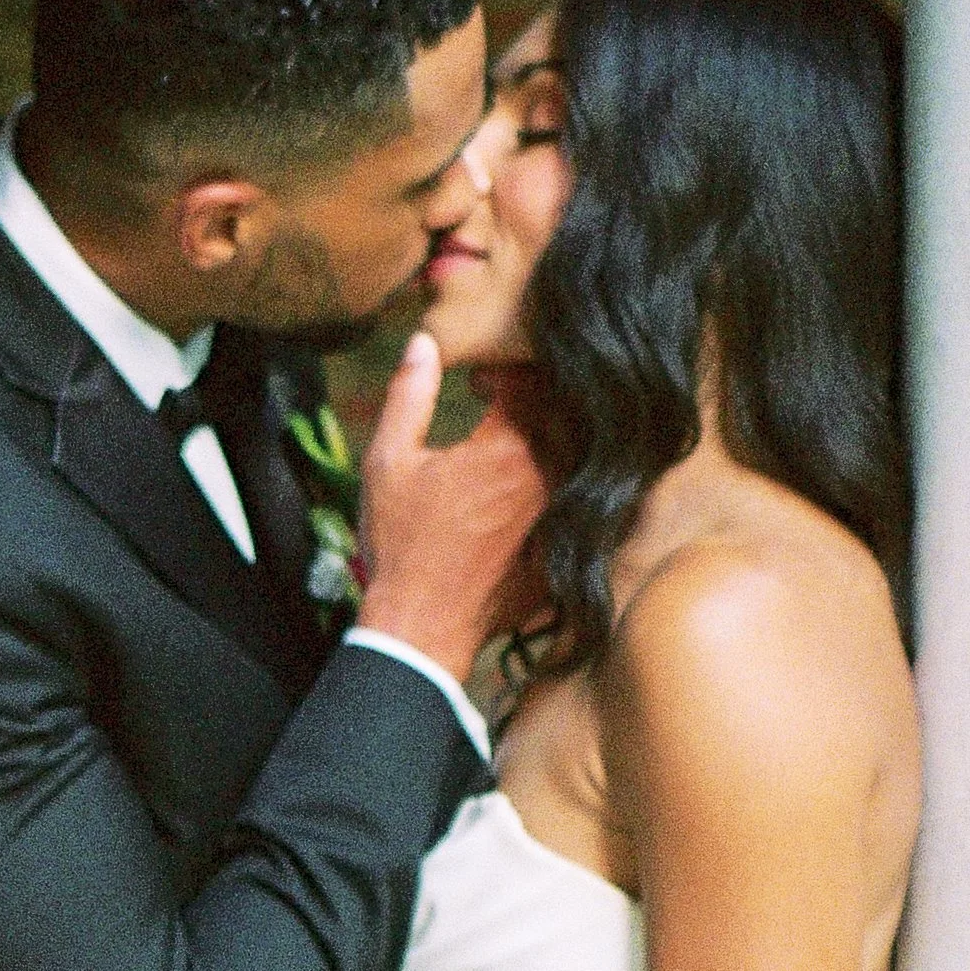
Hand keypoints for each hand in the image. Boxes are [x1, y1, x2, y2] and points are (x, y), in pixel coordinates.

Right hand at [356, 332, 548, 685]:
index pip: (527, 380)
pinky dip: (564, 481)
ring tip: (519, 442)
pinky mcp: (566, 546)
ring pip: (580, 452)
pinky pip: (582, 498)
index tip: (478, 384)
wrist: (422, 627)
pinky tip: (528, 491)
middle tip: (503, 406)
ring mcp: (562, 513)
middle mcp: (547, 476)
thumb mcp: (387, 461)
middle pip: (565, 412)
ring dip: (555, 437)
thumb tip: (423, 343)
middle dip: (537, 398)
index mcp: (506, 447)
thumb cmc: (400, 545)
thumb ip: (408, 395)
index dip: (502, 369)